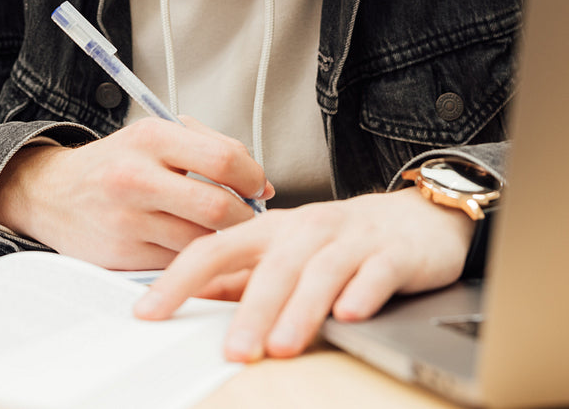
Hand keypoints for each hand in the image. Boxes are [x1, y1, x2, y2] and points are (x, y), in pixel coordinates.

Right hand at [0, 116, 272, 269]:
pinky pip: (178, 263)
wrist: (51, 194)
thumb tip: (261, 185)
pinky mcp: (122, 255)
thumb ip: (211, 148)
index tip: (256, 185)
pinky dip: (192, 258)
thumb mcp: (156, 137)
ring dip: (220, 240)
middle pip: (218, 207)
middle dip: (245, 216)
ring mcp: (126, 219)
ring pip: (202, 241)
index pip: (223, 159)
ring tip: (217, 230)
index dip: (252, 176)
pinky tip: (188, 247)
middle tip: (246, 216)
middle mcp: (135, 176)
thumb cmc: (117, 163)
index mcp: (150, 137)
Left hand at [133, 187, 473, 360]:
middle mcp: (308, 231)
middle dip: (252, 310)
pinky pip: (377, 272)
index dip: (180, 280)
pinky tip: (350, 315)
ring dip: (301, 310)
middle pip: (273, 267)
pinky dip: (363, 293)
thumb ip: (243, 277)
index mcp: (273, 231)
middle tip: (234, 351)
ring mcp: (352, 240)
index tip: (149, 312)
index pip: (215, 249)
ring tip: (284, 345)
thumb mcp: (285, 253)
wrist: (419, 218)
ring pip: (322, 272)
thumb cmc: (343, 240)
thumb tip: (194, 301)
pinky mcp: (394, 254)